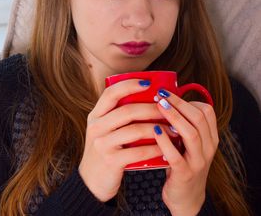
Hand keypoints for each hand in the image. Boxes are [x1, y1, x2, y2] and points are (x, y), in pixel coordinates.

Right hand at [78, 79, 167, 201]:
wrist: (91, 181)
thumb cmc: (105, 152)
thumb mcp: (104, 131)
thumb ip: (117, 116)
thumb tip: (147, 98)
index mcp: (95, 116)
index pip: (110, 93)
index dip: (129, 85)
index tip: (149, 83)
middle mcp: (96, 127)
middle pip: (126, 110)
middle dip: (151, 108)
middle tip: (168, 109)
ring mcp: (102, 144)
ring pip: (134, 130)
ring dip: (157, 128)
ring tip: (172, 129)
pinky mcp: (111, 161)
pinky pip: (138, 152)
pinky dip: (154, 148)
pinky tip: (165, 148)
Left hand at [153, 90, 218, 215]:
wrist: (185, 197)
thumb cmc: (180, 163)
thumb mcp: (186, 143)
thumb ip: (180, 125)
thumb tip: (159, 97)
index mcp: (209, 138)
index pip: (206, 111)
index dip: (186, 99)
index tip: (166, 92)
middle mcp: (208, 148)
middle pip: (199, 118)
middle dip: (178, 103)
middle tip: (159, 94)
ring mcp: (198, 162)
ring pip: (192, 134)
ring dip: (174, 117)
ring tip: (157, 106)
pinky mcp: (185, 174)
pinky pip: (177, 156)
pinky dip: (165, 142)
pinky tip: (154, 131)